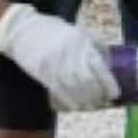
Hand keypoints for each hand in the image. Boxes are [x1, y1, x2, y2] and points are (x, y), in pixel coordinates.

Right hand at [0, 4, 118, 111]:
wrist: (23, 30)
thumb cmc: (54, 31)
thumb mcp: (78, 31)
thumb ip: (94, 45)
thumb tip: (108, 62)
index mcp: (81, 43)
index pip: (100, 68)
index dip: (109, 84)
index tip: (115, 93)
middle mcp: (70, 55)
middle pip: (89, 82)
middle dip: (98, 96)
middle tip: (104, 101)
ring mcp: (55, 65)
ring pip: (75, 90)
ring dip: (86, 102)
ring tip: (91, 106)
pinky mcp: (44, 74)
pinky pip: (60, 93)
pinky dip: (70, 102)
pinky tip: (76, 106)